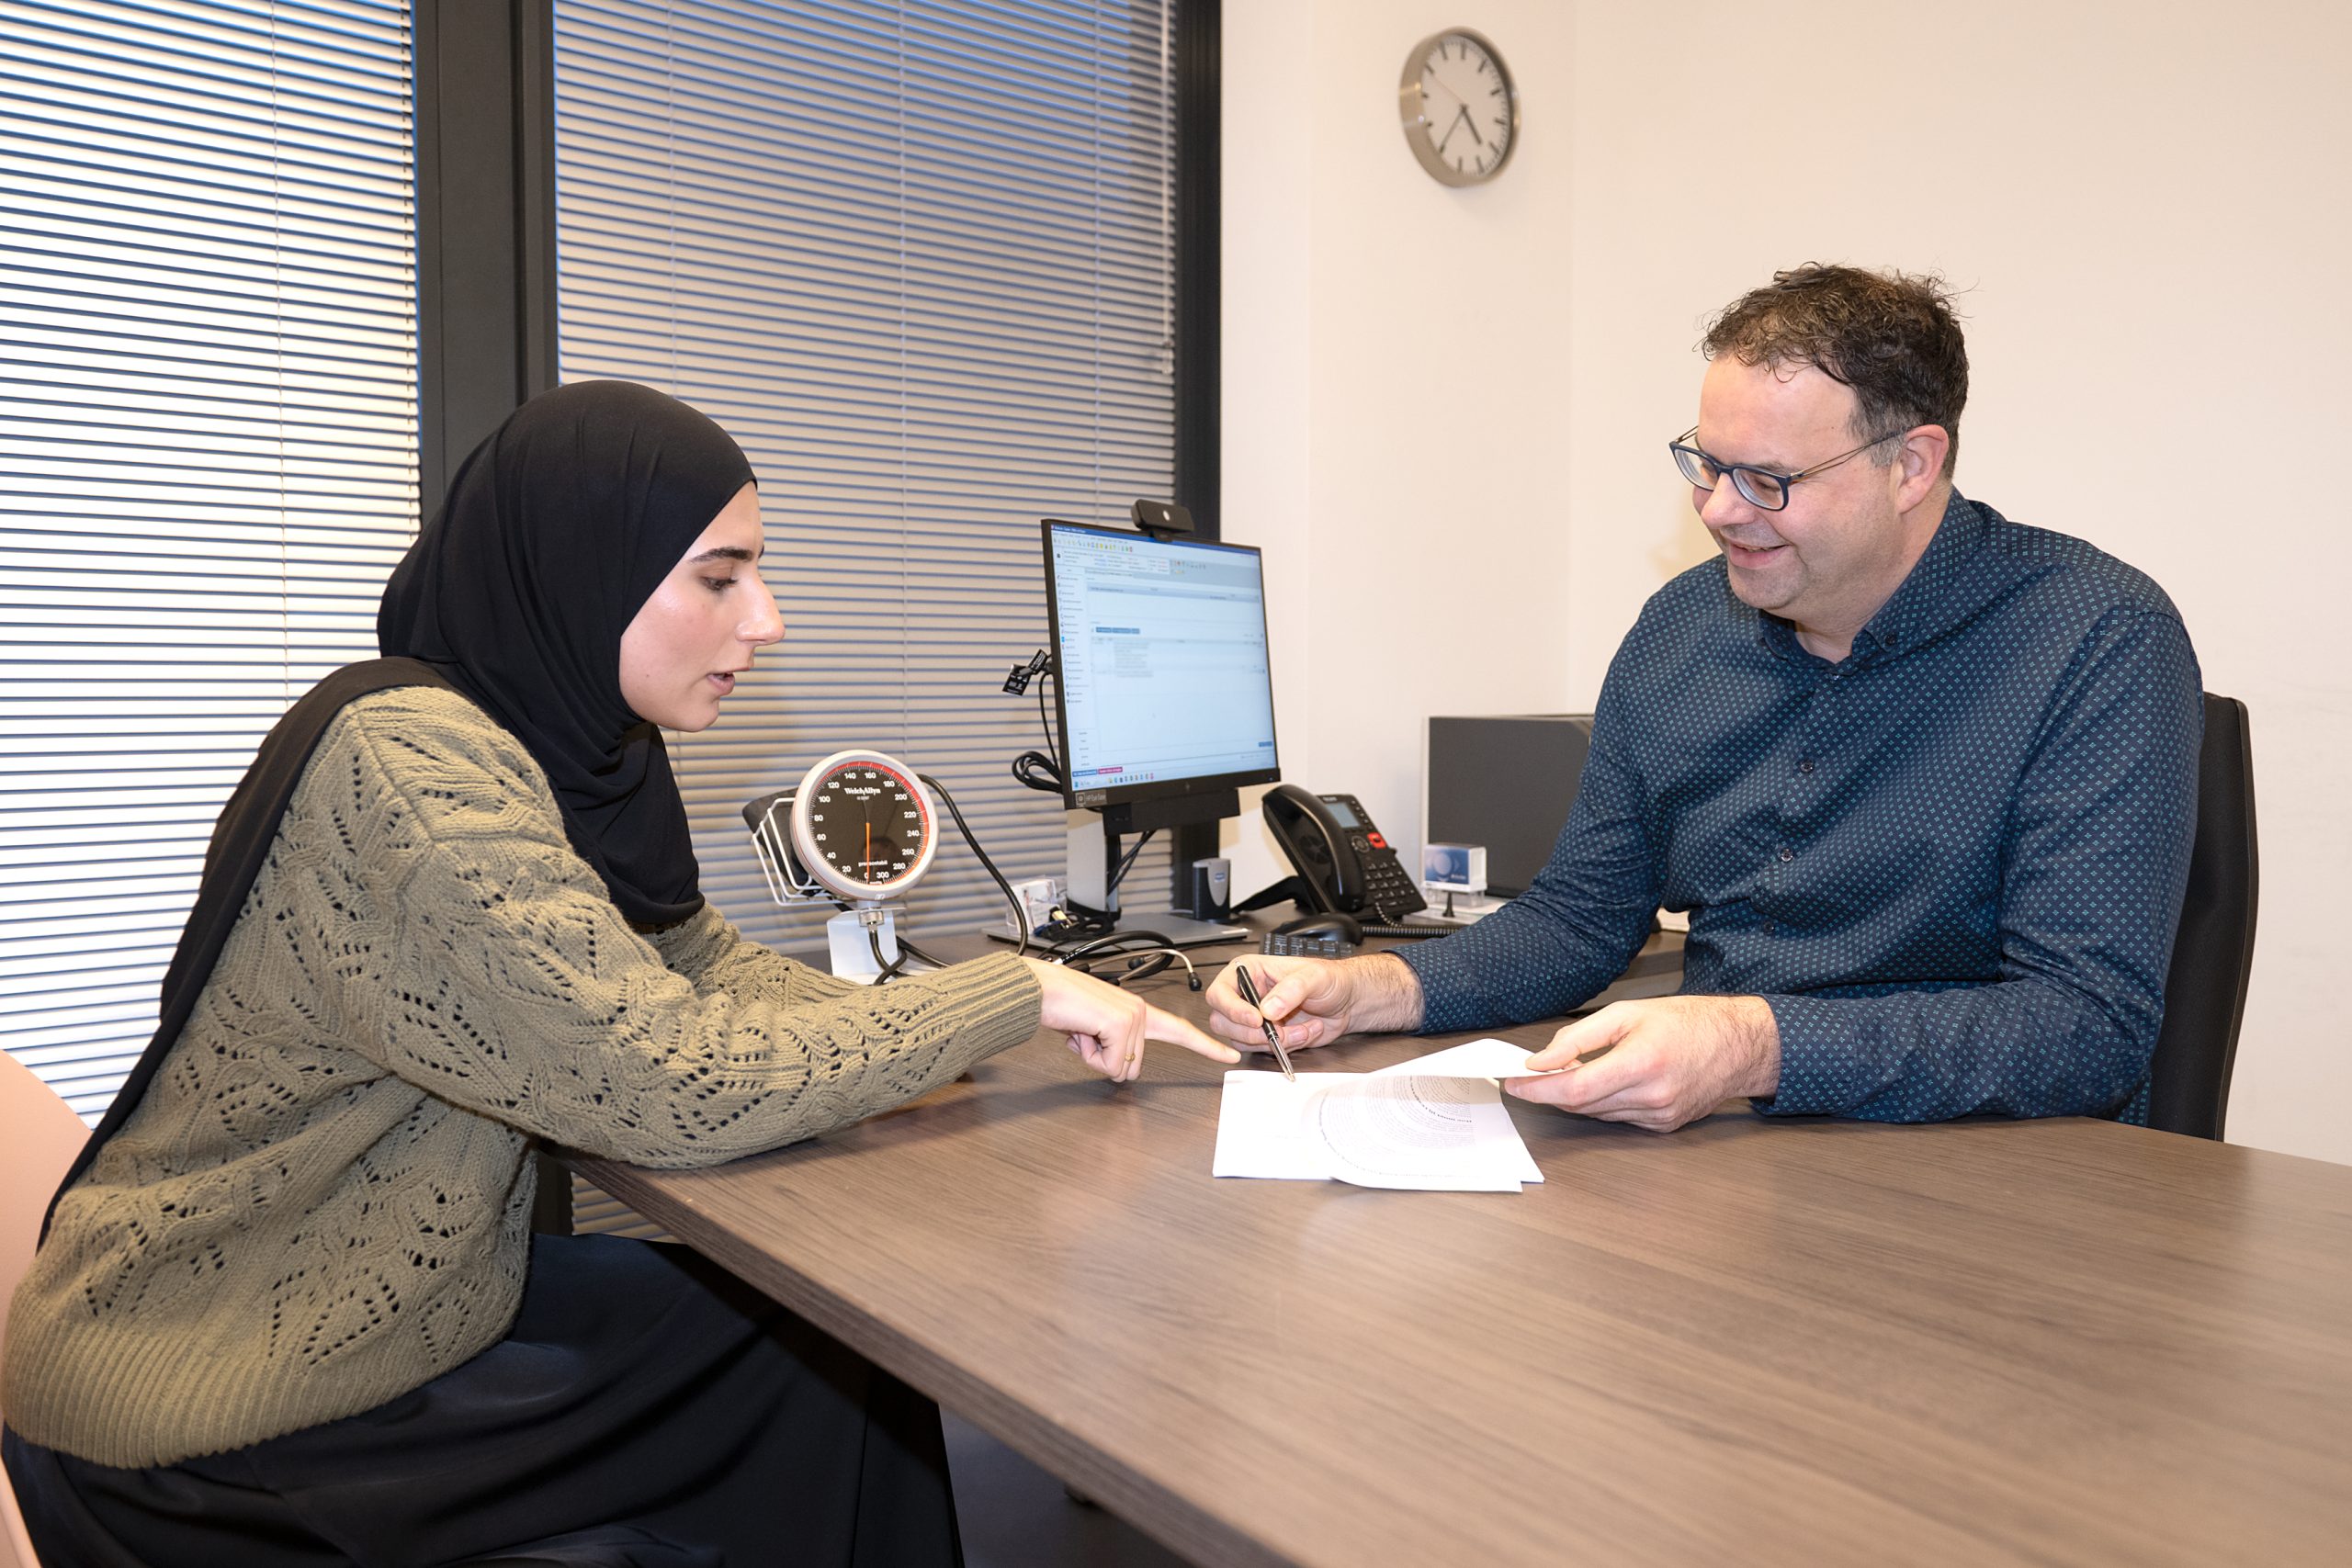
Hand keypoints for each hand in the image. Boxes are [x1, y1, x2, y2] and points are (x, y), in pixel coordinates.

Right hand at [1021, 959, 1239, 1082]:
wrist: (1042, 990)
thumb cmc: (1063, 1007)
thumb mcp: (1095, 1032)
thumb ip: (1114, 1046)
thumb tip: (1117, 1068)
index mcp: (1138, 1012)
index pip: (1180, 1030)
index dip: (1207, 1046)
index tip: (1230, 1054)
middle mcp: (1141, 1011)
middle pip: (1133, 1067)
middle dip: (1104, 1061)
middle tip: (1086, 1036)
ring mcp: (1134, 1016)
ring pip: (1120, 1068)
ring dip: (1093, 1057)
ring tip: (1081, 1031)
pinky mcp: (1121, 1023)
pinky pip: (1109, 1065)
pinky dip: (1089, 1056)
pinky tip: (1079, 1032)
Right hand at [1203, 953, 1422, 1053]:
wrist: (1347, 1002)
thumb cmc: (1330, 980)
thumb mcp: (1313, 977)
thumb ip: (1290, 990)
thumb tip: (1267, 1008)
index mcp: (1249, 972)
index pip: (1220, 992)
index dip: (1232, 1009)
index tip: (1256, 1019)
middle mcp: (1246, 995)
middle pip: (1223, 1022)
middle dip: (1254, 1032)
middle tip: (1279, 1030)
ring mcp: (1254, 1018)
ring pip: (1242, 1040)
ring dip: (1275, 1041)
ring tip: (1301, 1029)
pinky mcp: (1265, 1037)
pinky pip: (1262, 1051)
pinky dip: (1285, 1048)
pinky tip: (1304, 1033)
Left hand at [1507, 996, 1780, 1131]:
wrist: (1739, 1046)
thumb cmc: (1687, 1022)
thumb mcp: (1627, 1012)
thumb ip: (1578, 1037)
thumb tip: (1541, 1060)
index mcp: (1641, 1062)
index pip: (1573, 1087)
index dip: (1537, 1089)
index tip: (1512, 1084)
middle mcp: (1651, 1096)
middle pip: (1581, 1104)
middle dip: (1550, 1090)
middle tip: (1532, 1073)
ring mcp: (1659, 1116)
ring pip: (1596, 1113)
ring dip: (1576, 1096)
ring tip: (1571, 1071)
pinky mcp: (1664, 1126)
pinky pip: (1617, 1118)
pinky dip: (1602, 1102)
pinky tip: (1606, 1082)